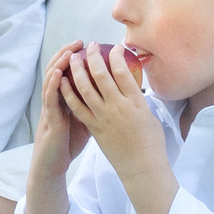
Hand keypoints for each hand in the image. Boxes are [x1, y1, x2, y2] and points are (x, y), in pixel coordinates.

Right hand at [27, 48, 92, 191]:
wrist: (52, 164)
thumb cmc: (68, 143)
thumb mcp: (84, 121)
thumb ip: (94, 108)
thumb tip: (119, 98)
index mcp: (67, 99)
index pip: (71, 73)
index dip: (77, 59)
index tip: (90, 46)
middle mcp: (58, 100)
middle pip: (60, 71)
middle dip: (69, 55)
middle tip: (80, 41)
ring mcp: (52, 109)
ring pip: (52, 81)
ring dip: (59, 65)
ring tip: (68, 51)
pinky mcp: (49, 120)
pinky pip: (50, 100)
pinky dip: (52, 85)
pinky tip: (57, 74)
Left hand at [56, 44, 162, 188]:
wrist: (142, 168)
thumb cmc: (151, 142)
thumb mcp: (150, 115)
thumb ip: (138, 99)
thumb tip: (131, 86)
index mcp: (136, 101)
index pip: (123, 71)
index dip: (116, 56)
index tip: (114, 47)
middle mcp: (118, 106)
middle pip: (102, 75)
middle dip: (94, 56)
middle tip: (90, 46)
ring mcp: (104, 117)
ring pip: (85, 88)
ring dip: (78, 70)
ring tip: (73, 58)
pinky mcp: (94, 128)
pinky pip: (77, 107)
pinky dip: (68, 93)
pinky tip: (62, 82)